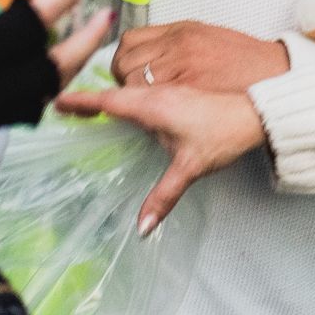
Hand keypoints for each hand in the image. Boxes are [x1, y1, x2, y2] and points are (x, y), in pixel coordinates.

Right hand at [55, 81, 268, 230]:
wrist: (256, 113)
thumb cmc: (222, 135)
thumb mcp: (189, 168)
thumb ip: (163, 197)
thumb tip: (142, 227)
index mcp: (152, 105)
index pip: (108, 102)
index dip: (82, 102)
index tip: (58, 101)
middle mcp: (157, 92)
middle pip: (114, 92)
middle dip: (89, 98)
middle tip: (65, 106)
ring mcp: (169, 89)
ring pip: (131, 88)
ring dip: (109, 94)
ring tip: (88, 106)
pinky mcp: (180, 92)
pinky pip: (145, 89)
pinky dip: (129, 95)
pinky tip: (129, 108)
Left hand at [113, 20, 289, 92]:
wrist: (275, 77)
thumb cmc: (244, 60)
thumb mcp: (207, 36)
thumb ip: (176, 43)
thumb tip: (146, 56)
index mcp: (181, 30)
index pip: (130, 40)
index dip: (122, 58)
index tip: (125, 70)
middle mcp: (177, 46)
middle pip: (125, 61)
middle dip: (121, 78)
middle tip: (131, 90)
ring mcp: (181, 69)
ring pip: (131, 82)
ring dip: (131, 95)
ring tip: (144, 104)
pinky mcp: (186, 93)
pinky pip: (148, 102)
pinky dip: (144, 109)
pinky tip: (153, 114)